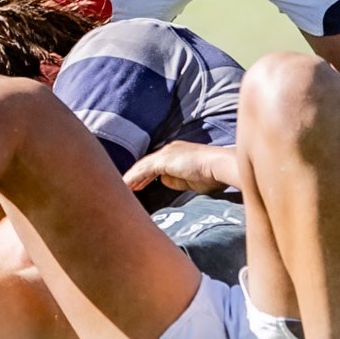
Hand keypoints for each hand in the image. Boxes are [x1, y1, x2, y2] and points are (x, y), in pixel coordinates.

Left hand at [123, 141, 237, 195]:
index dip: (146, 175)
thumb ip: (176, 179)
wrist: (218, 166)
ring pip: (142, 167)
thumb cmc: (212, 174)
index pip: (156, 164)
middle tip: (126, 186)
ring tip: (121, 189)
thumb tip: (163, 180)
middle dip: (136, 176)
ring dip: (131, 178)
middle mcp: (169, 150)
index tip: (139, 184)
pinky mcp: (163, 161)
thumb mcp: (190, 179)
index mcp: (176, 152)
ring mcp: (165, 154)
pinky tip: (126, 186)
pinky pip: (143, 171)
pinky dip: (133, 179)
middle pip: (146, 164)